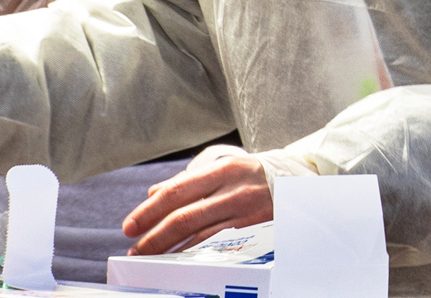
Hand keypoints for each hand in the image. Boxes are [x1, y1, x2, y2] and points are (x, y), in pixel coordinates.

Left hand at [124, 146, 275, 255]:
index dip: (149, 211)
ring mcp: (245, 213)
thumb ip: (190, 180)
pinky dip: (194, 255)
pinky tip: (179, 261)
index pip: (176, 191)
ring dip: (169, 250)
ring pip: (198, 236)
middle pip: (184, 216)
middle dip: (153, 236)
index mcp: (224, 169)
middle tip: (135, 248)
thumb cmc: (255, 177)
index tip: (130, 226)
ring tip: (150, 259)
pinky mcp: (255, 232)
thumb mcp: (227, 169)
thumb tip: (153, 193)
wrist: (300, 184)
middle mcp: (234, 190)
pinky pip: (218, 247)